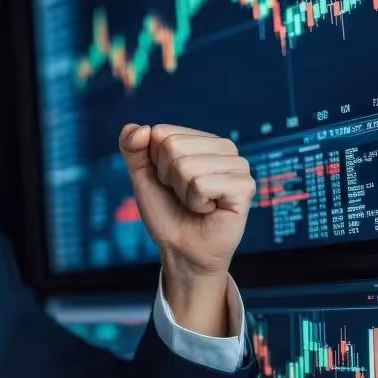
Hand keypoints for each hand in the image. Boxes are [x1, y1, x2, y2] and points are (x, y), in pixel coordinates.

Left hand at [118, 123, 254, 278]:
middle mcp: (224, 147)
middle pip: (173, 147)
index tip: (169, 182)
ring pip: (186, 166)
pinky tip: (208, 210)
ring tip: (196, 204)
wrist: (180, 249)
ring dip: (182, 192)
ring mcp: (238, 166)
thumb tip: (137, 128)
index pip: (162, 132)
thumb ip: (132, 147)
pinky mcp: (244, 186)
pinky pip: (201, 184)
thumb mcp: (142, 176)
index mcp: (202, 139)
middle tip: (183, 195)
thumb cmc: (167, 212)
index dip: (155, 163)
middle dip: (168, 177)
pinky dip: (195, 203)